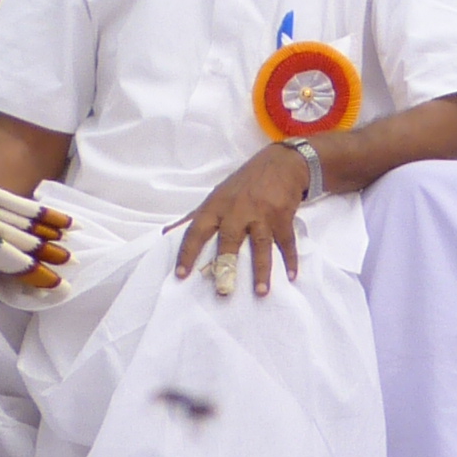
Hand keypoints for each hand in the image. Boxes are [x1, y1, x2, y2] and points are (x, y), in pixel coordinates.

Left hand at [176, 145, 308, 297]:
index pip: (197, 231)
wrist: (279, 163)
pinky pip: (286, 241)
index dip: (187, 253)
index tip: (181, 275)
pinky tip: (291, 275)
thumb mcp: (215, 197)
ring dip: (261, 270)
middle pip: (229, 241)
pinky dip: (290, 258)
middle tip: (222, 290)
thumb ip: (193, 218)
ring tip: (260, 292)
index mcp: (216, 207)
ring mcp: (261, 213)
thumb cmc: (242, 185)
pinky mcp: (282, 215)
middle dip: (226, 266)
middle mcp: (237, 210)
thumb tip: (166, 234)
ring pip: (260, 244)